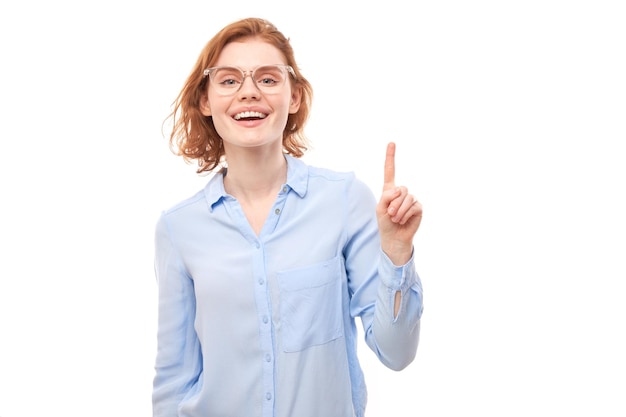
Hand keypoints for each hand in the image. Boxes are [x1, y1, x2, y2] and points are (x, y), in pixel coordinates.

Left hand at [376, 142, 422, 264]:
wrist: (394, 238)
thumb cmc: (385, 224)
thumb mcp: (380, 209)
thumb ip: (386, 196)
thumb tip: (399, 189)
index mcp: (390, 190)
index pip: (390, 171)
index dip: (391, 157)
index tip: (391, 143)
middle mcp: (402, 193)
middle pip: (400, 188)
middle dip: (393, 203)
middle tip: (390, 215)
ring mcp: (411, 199)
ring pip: (407, 197)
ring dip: (399, 210)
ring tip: (395, 219)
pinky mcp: (418, 208)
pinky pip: (413, 206)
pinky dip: (405, 215)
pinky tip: (402, 221)